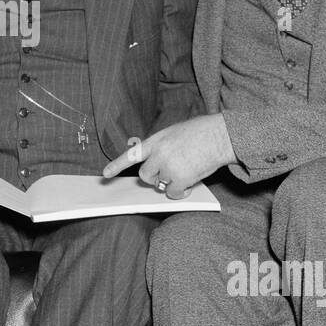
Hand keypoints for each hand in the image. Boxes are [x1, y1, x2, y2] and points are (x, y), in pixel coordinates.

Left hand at [102, 114, 236, 198]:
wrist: (220, 135)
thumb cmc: (202, 133)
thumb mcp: (176, 133)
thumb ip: (163, 148)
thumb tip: (160, 168)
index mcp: (156, 140)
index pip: (132, 154)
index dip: (118, 165)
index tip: (105, 174)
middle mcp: (159, 154)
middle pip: (145, 175)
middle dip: (155, 178)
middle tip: (170, 173)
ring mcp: (168, 167)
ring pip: (160, 185)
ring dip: (171, 183)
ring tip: (186, 171)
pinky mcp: (180, 178)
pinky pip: (173, 193)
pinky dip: (180, 192)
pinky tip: (190, 182)